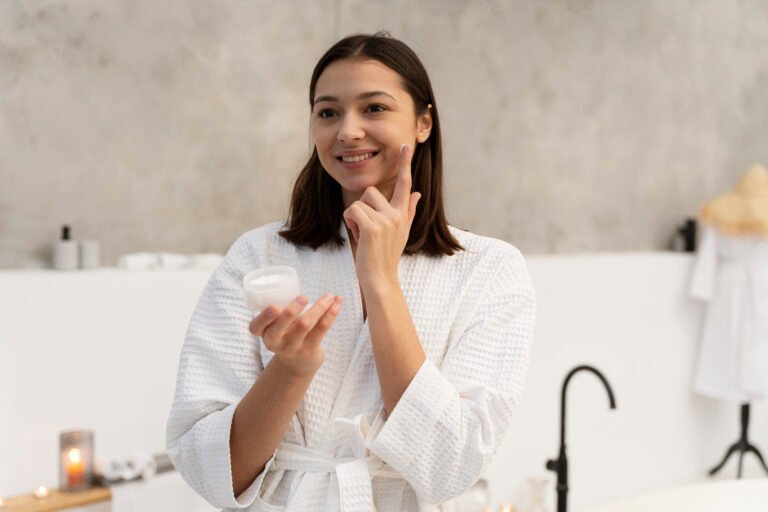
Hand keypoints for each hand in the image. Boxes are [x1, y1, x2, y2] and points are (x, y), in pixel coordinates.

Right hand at [248, 293, 342, 376]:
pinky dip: (330, 314)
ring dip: (319, 307)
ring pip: (304, 325)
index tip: (275, 307)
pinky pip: (321, 329)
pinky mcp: (309, 350)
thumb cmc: (286, 334)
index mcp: (264, 333)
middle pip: (281, 327)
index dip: (264, 317)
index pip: (255, 327)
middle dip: (292, 311)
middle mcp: (275, 342)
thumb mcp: (276, 326)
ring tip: (328, 295)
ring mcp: (292, 347)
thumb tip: (294, 284)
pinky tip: (337, 303)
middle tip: (304, 297)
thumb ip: (280, 310)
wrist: (298, 364)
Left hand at [342, 144, 420, 287]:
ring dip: (355, 217)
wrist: (380, 278)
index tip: (406, 145)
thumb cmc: (386, 256)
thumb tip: (418, 194)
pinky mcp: (372, 227)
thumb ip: (410, 210)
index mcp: (403, 213)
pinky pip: (352, 210)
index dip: (405, 163)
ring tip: (363, 234)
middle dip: (362, 207)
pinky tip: (358, 235)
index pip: (406, 183)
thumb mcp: (402, 232)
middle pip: (370, 192)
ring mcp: (386, 220)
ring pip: (359, 202)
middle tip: (366, 228)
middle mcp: (397, 214)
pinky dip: (350, 222)